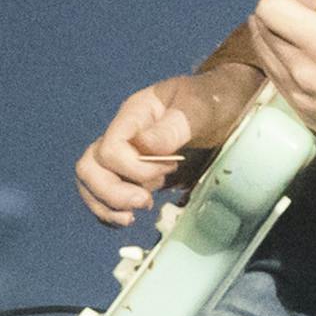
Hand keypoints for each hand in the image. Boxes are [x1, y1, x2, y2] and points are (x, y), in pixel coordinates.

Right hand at [75, 61, 260, 226]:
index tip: (168, 170)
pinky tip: (130, 216)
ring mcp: (124, 152)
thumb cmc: (214, 99)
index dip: (133, 169)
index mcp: (135, 113)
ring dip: (108, 204)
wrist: (226, 102)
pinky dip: (110, 209)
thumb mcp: (201, 108)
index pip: (110, 148)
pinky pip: (103, 192)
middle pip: (90, 167)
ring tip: (136, 214)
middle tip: (146, 202)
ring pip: (91, 182)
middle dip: (112, 193)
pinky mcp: (130, 170)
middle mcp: (123, 133)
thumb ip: (174, 126)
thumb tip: (144, 147)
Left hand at [249, 0, 315, 169]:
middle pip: (258, 27)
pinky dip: (283, 64)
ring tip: (309, 39)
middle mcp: (300, 67)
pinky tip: (314, 65)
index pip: (269, 7)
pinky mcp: (298, 112)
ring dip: (276, 39)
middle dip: (279, 14)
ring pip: (261, 54)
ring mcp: (296, 93)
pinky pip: (273, 80)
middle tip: (310, 17)